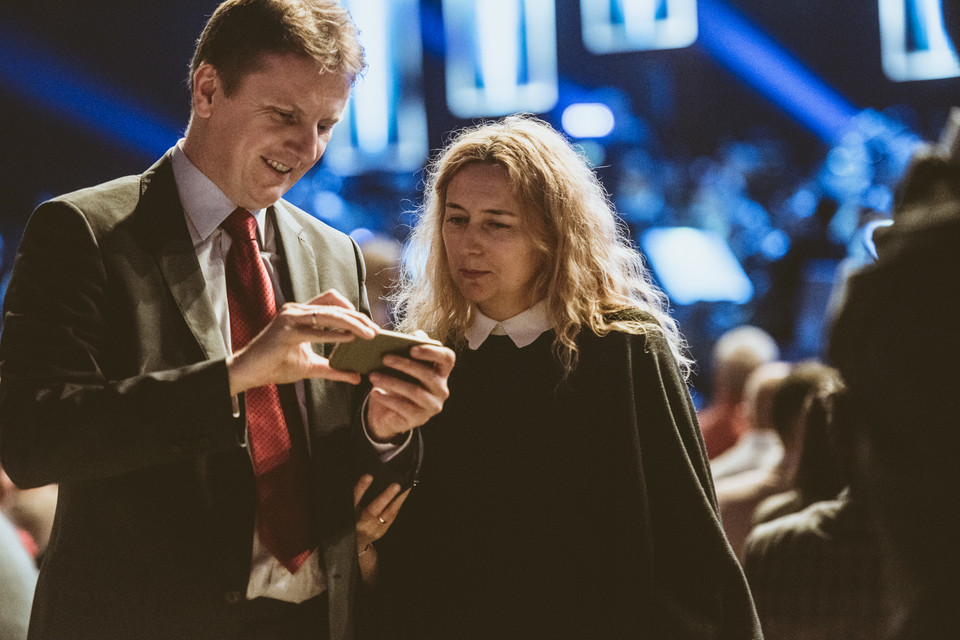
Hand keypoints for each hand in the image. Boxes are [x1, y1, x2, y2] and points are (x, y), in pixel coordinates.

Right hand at [226, 289, 378, 394]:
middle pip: (334, 305)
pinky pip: (315, 331)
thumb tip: (357, 376)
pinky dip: (334, 334)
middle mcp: (296, 310)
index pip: (332, 301)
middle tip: (375, 331)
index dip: (352, 310)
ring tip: (368, 335)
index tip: (369, 326)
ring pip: (328, 314)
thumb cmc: (276, 366)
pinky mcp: (285, 331)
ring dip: (351, 324)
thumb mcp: (311, 367)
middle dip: (358, 318)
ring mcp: (290, 318)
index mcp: (301, 313)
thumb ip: (333, 368)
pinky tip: (349, 339)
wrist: (249, 372)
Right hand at [353, 474, 409, 551]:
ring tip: (407, 487)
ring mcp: (371, 529)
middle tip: (396, 485)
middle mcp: (360, 522)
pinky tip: (403, 495)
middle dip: (385, 496)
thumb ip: (355, 494)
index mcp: (348, 514)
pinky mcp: (381, 531)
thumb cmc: (350, 519)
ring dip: (398, 499)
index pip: (354, 498)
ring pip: (387, 513)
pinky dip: (398, 505)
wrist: (354, 541)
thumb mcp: (347, 507)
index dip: (361, 487)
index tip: (369, 476)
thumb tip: (367, 474)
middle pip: (373, 509)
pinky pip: (392, 516)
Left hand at [365, 331, 455, 441]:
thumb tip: (416, 335)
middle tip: (384, 358)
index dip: (432, 352)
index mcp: (441, 371)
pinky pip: (404, 408)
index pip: (447, 358)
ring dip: (392, 382)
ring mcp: (432, 405)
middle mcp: (441, 389)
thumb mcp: (403, 364)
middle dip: (405, 365)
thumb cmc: (398, 381)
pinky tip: (375, 392)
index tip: (412, 348)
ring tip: (373, 376)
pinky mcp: (419, 419)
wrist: (387, 412)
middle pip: (428, 375)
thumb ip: (411, 348)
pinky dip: (388, 399)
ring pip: (415, 392)